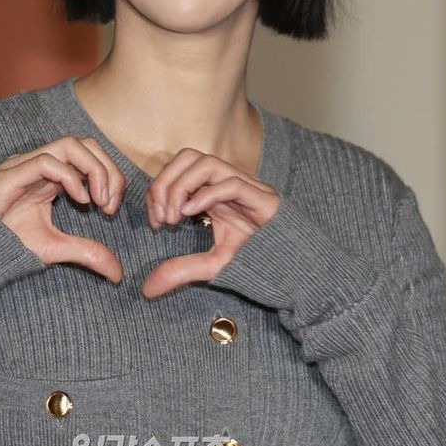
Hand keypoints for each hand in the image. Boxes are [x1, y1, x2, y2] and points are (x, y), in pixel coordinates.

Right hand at [0, 136, 125, 282]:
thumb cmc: (7, 244)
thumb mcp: (55, 248)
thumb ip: (86, 253)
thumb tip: (117, 273)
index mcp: (51, 175)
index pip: (89, 156)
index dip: (110, 175)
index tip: (112, 207)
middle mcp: (40, 165)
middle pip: (85, 143)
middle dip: (107, 169)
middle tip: (110, 203)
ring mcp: (24, 166)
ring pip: (68, 145)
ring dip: (93, 170)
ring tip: (98, 201)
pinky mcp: (10, 174)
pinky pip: (46, 161)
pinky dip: (70, 177)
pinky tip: (79, 201)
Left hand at [141, 148, 281, 298]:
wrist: (299, 272)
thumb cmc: (258, 263)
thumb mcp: (212, 266)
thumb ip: (181, 271)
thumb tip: (146, 289)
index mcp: (214, 192)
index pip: (179, 169)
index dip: (160, 188)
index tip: (155, 221)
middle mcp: (228, 183)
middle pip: (189, 156)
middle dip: (166, 181)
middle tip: (161, 216)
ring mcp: (246, 187)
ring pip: (207, 162)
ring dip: (182, 185)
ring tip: (175, 216)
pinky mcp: (263, 198)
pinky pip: (231, 183)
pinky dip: (206, 194)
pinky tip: (192, 214)